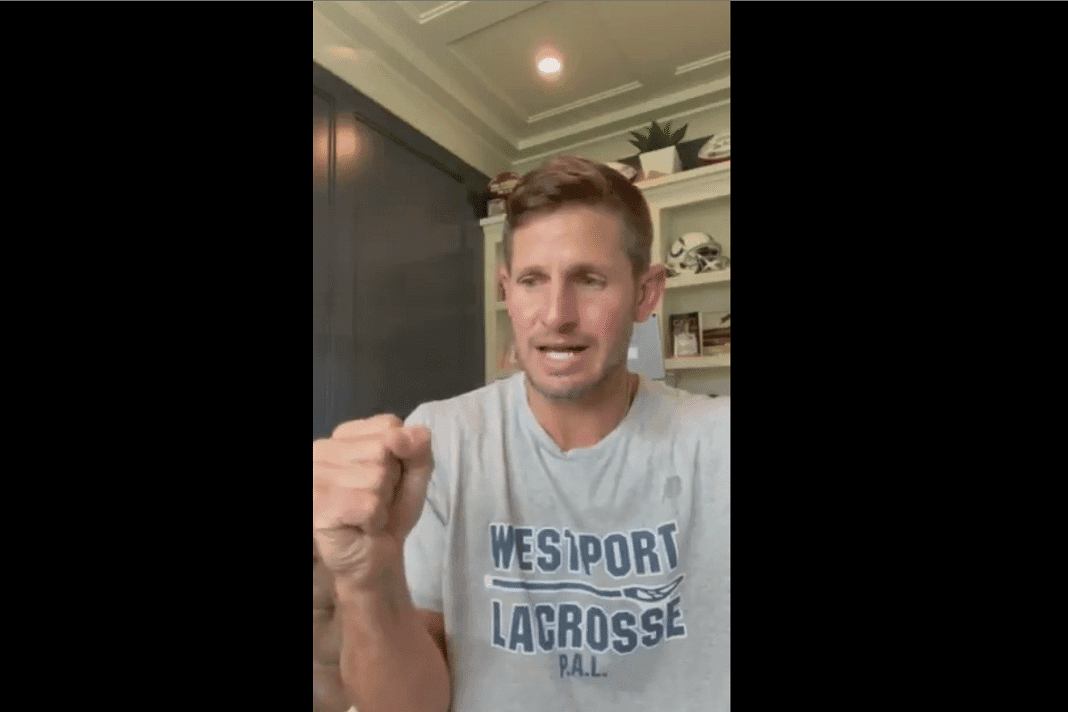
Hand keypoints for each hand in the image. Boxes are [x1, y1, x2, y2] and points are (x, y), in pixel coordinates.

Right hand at [312, 414, 433, 585]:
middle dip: (390, 481)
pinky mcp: (318, 505)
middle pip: (382, 450)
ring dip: (381, 503)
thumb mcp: (414, 473)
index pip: (388, 425)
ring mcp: (314, 476)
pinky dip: (374, 519)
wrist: (376, 557)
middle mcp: (321, 448)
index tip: (387, 478)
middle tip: (375, 499)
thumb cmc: (390, 511)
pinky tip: (361, 526)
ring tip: (367, 513)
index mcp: (343, 435)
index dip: (399, 456)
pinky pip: (368, 504)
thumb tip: (397, 436)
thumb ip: (417, 447)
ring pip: (376, 477)